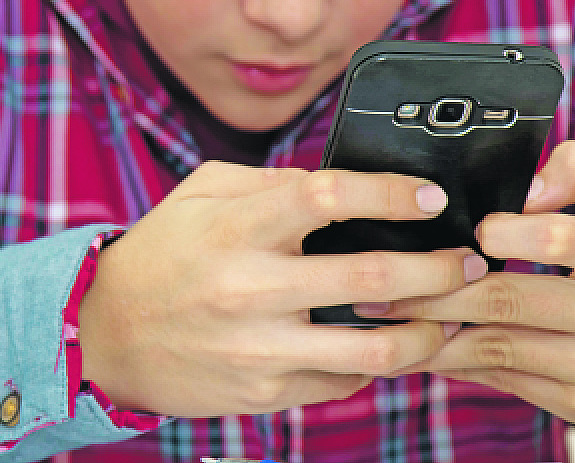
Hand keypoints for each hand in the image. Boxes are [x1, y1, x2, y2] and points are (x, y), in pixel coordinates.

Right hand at [77, 161, 485, 416]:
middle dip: (439, 268)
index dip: (391, 193)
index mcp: (238, 227)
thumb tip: (345, 187)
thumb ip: (271, 182)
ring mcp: (259, 347)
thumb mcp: (202, 194)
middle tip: (469, 262)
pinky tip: (389, 345)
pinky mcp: (263, 392)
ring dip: (427, 331)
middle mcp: (251, 287)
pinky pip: (342, 382)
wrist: (105, 335)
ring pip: (373, 347)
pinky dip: (376, 364)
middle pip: (372, 274)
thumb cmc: (161, 254)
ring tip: (449, 318)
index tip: (432, 197)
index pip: (329, 196)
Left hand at [374, 141, 574, 424]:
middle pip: (507, 300)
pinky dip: (460, 362)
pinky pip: (507, 380)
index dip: (502, 231)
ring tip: (386, 315)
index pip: (558, 239)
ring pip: (496, 347)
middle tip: (382, 279)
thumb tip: (525, 183)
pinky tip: (427, 343)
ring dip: (432, 332)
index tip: (471, 227)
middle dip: (433, 289)